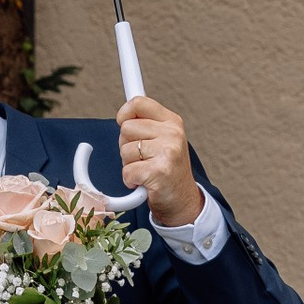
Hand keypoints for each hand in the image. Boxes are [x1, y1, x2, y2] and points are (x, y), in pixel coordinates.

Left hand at [117, 92, 202, 229]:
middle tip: (142, 158)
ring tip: (146, 170)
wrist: (182, 201)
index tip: (122, 121)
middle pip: (126, 128)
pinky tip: (144, 182)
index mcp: (172, 122)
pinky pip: (127, 171)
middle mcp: (173, 134)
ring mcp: (168, 152)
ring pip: (125, 150)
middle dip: (126, 145)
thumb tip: (122, 115)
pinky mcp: (159, 172)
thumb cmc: (166, 170)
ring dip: (129, 164)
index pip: (139, 102)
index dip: (124, 113)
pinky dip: (130, 180)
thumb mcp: (163, 140)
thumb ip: (146, 125)